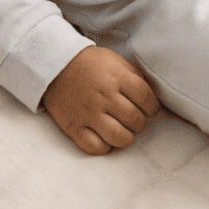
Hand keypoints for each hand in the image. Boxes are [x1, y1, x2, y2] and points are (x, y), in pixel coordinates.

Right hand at [42, 46, 160, 154]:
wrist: (55, 66)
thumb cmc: (90, 64)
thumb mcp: (116, 61)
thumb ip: (134, 77)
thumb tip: (149, 99)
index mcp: (116, 78)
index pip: (146, 98)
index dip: (153, 107)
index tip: (151, 110)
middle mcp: (103, 97)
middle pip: (135, 120)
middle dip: (141, 123)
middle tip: (137, 121)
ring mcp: (88, 113)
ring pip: (118, 137)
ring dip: (127, 137)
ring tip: (125, 131)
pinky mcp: (74, 127)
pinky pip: (94, 147)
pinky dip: (105, 147)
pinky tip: (106, 138)